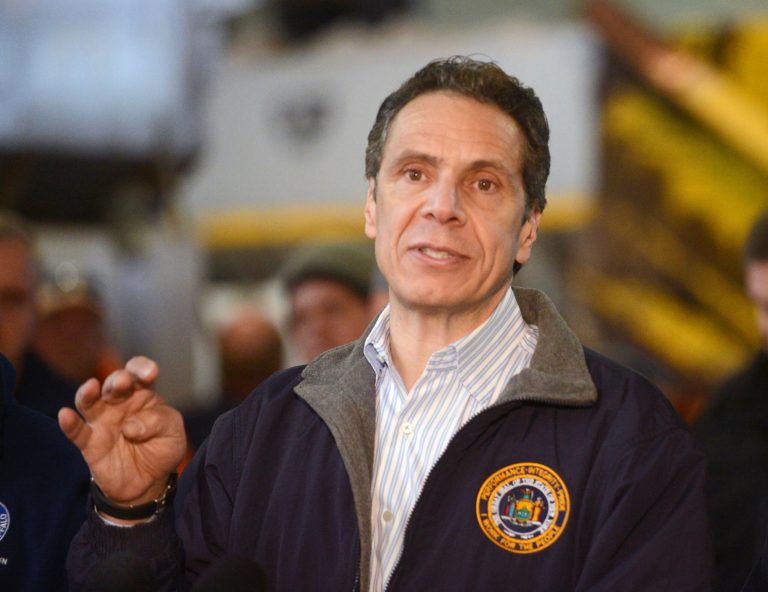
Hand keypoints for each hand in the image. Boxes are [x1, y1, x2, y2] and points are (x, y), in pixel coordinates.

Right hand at [58, 356, 186, 507]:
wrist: (149, 482)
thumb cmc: (162, 447)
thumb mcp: (172, 431)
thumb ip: (158, 421)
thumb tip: (131, 426)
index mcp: (142, 393)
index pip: (138, 372)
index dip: (142, 368)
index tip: (150, 373)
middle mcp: (119, 403)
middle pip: (113, 384)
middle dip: (117, 380)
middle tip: (123, 381)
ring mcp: (102, 421)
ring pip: (89, 402)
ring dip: (88, 393)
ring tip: (91, 387)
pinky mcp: (90, 443)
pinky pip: (76, 431)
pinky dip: (69, 423)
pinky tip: (65, 415)